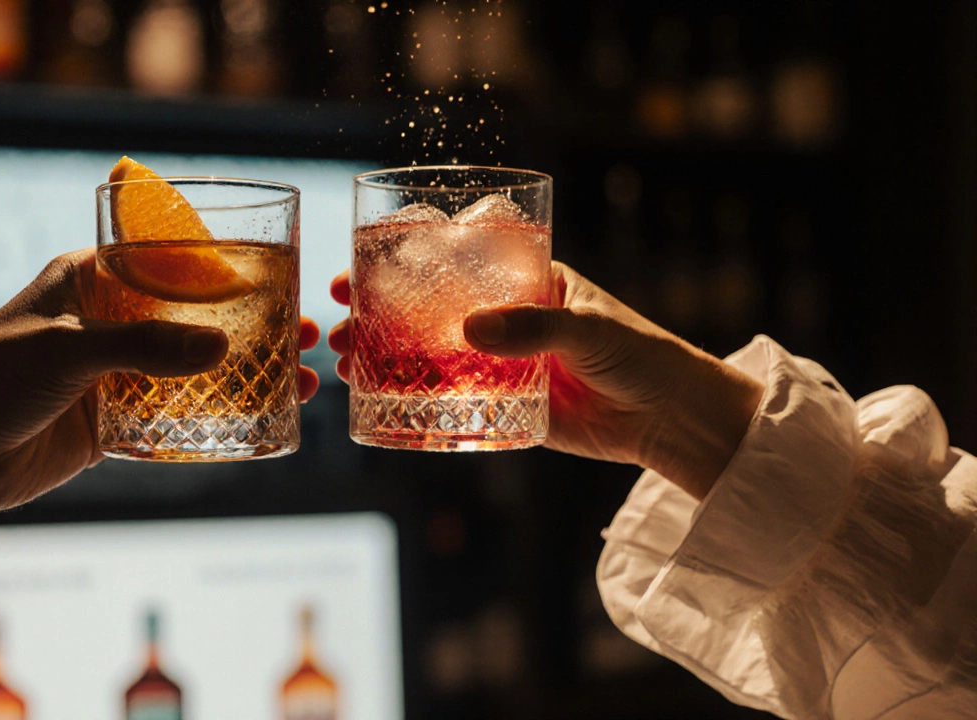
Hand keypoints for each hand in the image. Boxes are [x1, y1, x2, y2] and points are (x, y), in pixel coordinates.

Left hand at [0, 249, 320, 517]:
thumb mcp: (68, 351)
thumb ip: (144, 348)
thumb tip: (223, 347)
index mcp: (91, 279)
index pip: (171, 259)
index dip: (227, 266)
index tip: (279, 274)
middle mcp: (109, 320)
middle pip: (196, 315)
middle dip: (253, 324)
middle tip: (306, 333)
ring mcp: (113, 372)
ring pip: (194, 366)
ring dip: (245, 372)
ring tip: (302, 381)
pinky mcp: (111, 420)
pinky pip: (174, 414)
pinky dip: (215, 415)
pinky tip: (260, 419)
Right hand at [328, 263, 761, 498]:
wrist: (673, 421)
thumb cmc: (642, 356)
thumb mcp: (587, 331)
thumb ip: (533, 329)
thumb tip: (469, 331)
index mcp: (529, 281)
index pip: (458, 260)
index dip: (408, 258)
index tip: (364, 260)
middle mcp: (508, 318)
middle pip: (431, 308)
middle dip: (380, 310)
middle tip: (340, 316)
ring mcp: (502, 363)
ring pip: (432, 354)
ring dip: (387, 355)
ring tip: (346, 361)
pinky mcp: (506, 407)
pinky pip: (453, 400)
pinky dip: (416, 399)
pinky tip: (378, 399)